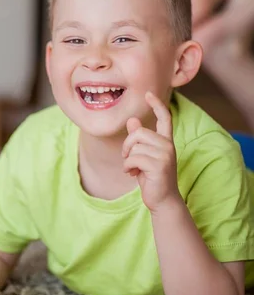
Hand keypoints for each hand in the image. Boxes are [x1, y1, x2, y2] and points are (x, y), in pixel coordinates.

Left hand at [122, 91, 179, 211]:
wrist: (162, 200)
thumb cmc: (152, 177)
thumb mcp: (143, 155)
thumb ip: (138, 139)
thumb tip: (132, 120)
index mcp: (165, 141)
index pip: (164, 117)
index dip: (156, 105)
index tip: (148, 94)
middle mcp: (168, 145)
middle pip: (139, 132)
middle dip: (127, 145)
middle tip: (127, 158)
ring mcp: (165, 155)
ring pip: (134, 146)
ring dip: (127, 159)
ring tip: (133, 169)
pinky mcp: (159, 166)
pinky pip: (133, 158)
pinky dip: (127, 166)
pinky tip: (132, 174)